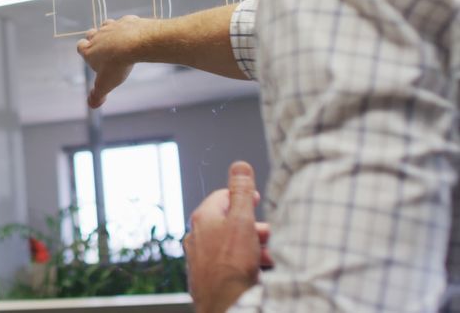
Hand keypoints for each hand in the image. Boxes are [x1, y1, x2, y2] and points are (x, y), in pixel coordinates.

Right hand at [76, 16, 150, 107]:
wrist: (136, 43)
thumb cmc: (117, 64)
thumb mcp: (106, 84)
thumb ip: (97, 94)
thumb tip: (92, 105)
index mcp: (89, 50)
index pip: (80, 47)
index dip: (84, 50)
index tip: (90, 56)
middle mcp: (98, 36)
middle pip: (91, 33)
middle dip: (95, 39)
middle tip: (103, 48)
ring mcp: (113, 26)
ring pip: (107, 25)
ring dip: (110, 32)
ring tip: (118, 41)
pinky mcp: (127, 21)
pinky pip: (126, 22)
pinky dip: (128, 27)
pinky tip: (134, 34)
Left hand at [183, 161, 262, 312]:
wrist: (224, 303)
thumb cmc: (232, 264)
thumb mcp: (242, 220)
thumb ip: (241, 192)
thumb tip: (239, 165)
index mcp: (203, 217)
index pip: (223, 195)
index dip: (244, 197)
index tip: (258, 202)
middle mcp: (197, 234)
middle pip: (228, 220)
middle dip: (252, 226)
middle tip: (267, 234)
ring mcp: (200, 256)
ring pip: (230, 243)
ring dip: (251, 245)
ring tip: (266, 255)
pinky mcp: (206, 274)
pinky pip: (227, 261)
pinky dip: (243, 261)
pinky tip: (255, 270)